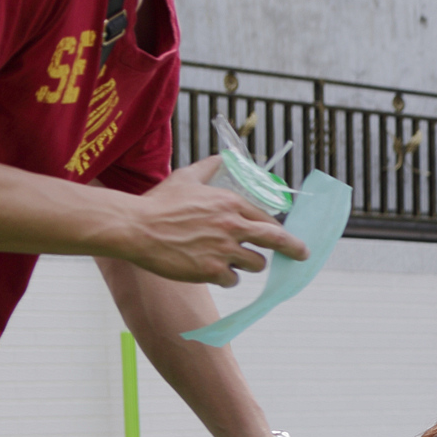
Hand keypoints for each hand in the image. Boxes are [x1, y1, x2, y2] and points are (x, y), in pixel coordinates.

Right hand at [120, 158, 308, 285]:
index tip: (283, 235)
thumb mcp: (186, 177)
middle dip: (294, 248)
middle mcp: (233, 225)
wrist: (134, 227)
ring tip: (229, 260)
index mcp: (230, 203)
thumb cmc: (158, 203)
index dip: (275, 228)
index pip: (266, 218)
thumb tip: (224, 157)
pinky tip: (212, 271)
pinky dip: (226, 278)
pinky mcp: (212, 270)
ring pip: (256, 263)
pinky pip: (233, 279)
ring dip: (247, 264)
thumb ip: (209, 167)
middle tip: (302, 254)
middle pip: (277, 239)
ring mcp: (224, 249)